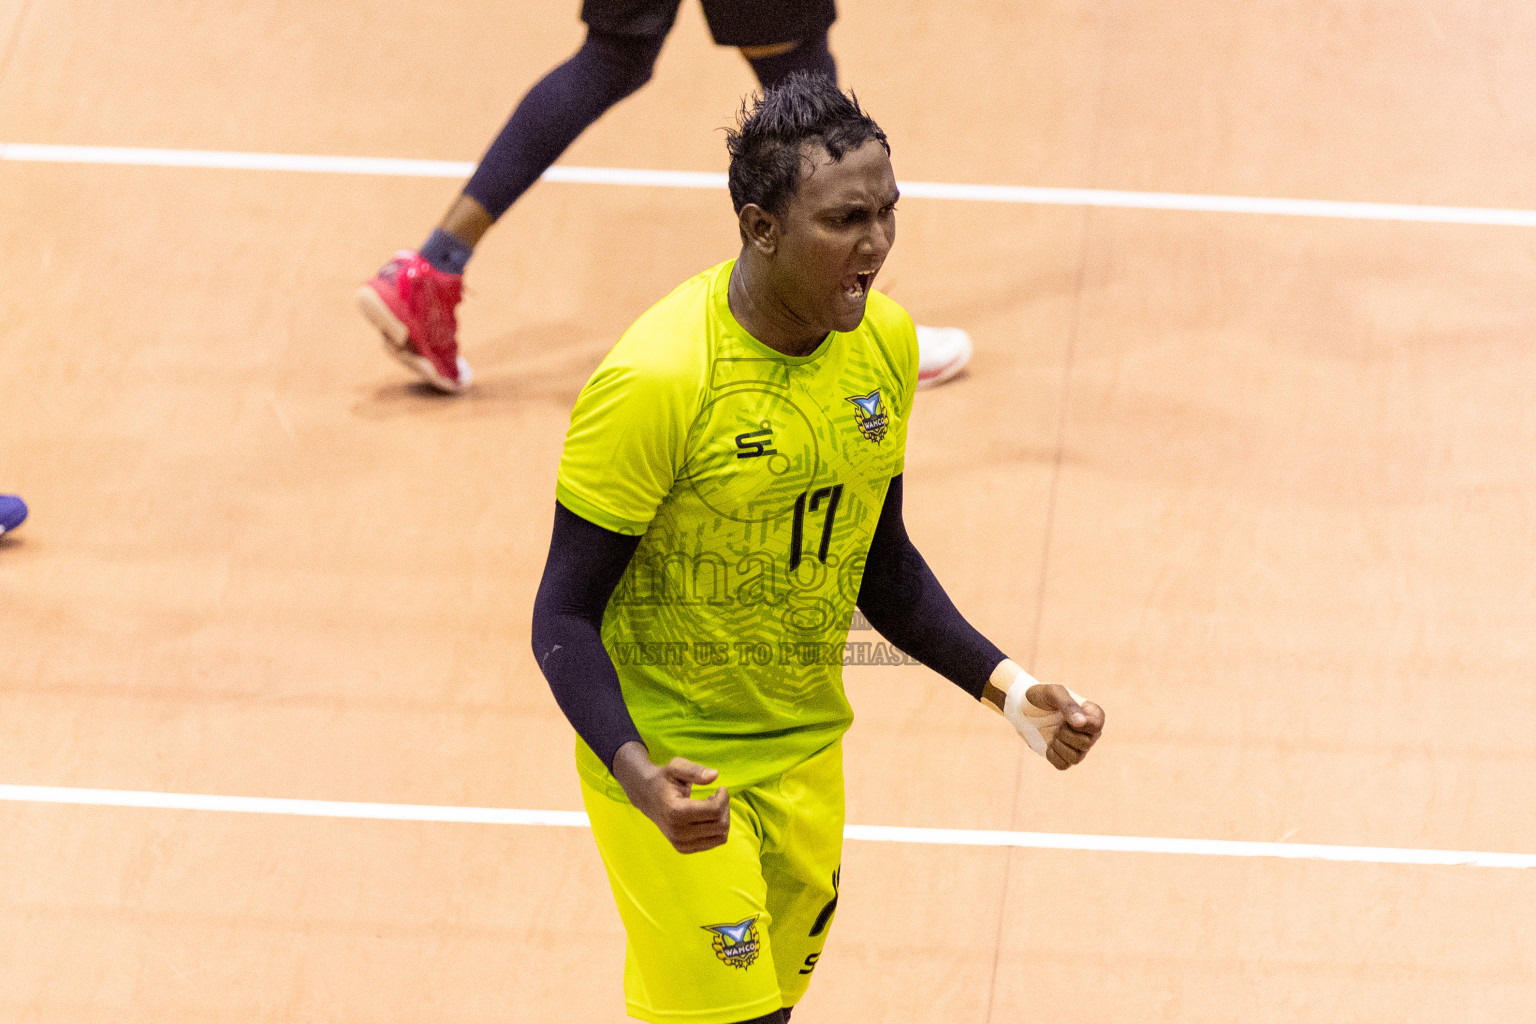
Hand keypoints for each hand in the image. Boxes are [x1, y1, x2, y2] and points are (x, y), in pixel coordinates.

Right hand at [610, 742, 730, 853]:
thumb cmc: (664, 779)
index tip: (720, 788)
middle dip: (725, 808)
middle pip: (720, 825)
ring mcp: (680, 843)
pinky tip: (707, 817)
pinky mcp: (683, 848)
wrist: (646, 796)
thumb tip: (715, 775)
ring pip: (720, 837)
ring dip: (723, 819)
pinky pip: (714, 843)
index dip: (724, 797)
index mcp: (675, 811)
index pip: (715, 810)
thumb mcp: (676, 767)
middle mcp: (677, 832)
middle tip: (717, 796)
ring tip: (712, 807)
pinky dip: (716, 830)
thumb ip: (694, 770)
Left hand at [1025, 683, 1104, 770]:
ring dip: (1059, 745)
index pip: (1096, 727)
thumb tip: (1081, 723)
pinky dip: (1052, 754)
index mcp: (1093, 714)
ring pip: (1076, 758)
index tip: (1066, 717)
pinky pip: (1063, 765)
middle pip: (1086, 744)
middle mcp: (1090, 733)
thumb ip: (1068, 705)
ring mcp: (1079, 747)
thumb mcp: (1053, 693)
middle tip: (1058, 725)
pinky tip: (1050, 742)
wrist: (1024, 708)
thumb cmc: (1042, 697)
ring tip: (1054, 734)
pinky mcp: (1065, 757)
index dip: (1080, 724)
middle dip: (1066, 734)